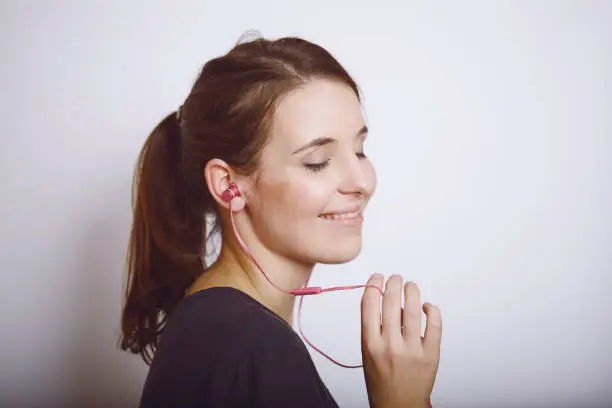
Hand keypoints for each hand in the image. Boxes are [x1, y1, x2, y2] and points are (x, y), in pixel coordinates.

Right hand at [361, 274, 441, 407]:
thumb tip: (382, 297)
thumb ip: (373, 327)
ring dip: (412, 291)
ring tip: (410, 286)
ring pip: (413, 309)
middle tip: (395, 278)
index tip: (377, 278)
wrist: (398, 406)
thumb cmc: (382, 379)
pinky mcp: (431, 354)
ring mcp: (412, 350)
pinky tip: (427, 307)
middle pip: (391, 302)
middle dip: (393, 284)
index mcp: (369, 344)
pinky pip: (434, 324)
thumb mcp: (367, 352)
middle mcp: (390, 345)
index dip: (373, 285)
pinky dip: (431, 310)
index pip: (369, 304)